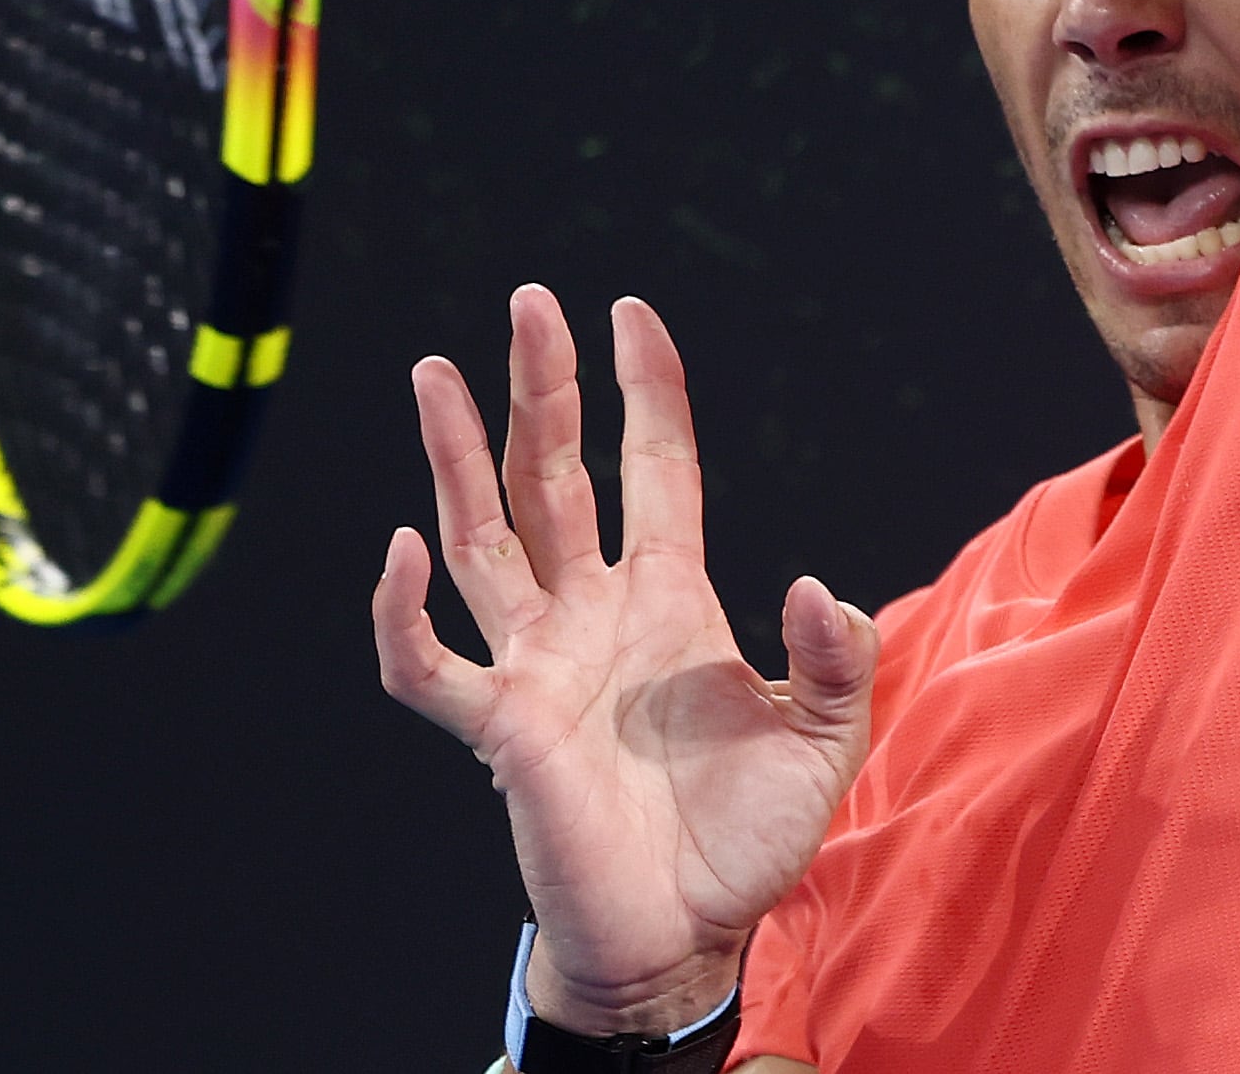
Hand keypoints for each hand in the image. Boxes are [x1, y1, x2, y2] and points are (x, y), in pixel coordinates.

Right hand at [375, 286, 878, 1034]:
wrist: (685, 938)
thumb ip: (836, 660)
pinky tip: (403, 547)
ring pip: (482, 538)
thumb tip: (815, 583)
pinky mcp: (500, 730)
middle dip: (540, 388)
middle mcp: (593, 612)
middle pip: (555, 475)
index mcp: (670, 597)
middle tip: (528, 300)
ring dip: (455, 456)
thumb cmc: (747, 839)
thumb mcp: (824, 740)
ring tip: (432, 371)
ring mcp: (539, 664)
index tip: (631, 312)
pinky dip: (404, 612)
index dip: (645, 390)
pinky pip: (430, 664)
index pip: (655, 468)